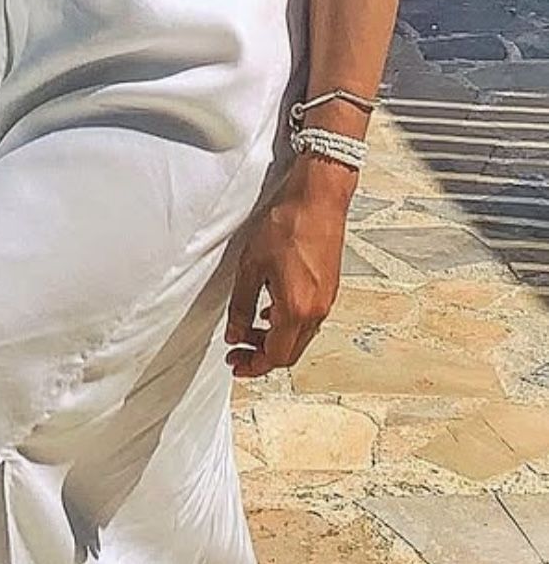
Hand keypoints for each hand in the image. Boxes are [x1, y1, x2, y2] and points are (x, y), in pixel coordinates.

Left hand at [225, 160, 352, 379]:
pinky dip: (287, 324)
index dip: (253, 365)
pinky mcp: (329, 288)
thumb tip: (235, 334)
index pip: (276, 356)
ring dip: (274, 339)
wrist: (319, 198)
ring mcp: (326, 300)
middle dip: (262, 356)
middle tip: (238, 351)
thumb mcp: (250, 267)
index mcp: (296, 309)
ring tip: (248, 330)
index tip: (236, 363)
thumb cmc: (287, 225)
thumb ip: (240, 306)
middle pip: (290, 352)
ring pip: (299, 337)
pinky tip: (270, 310)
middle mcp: (316, 310)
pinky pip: (308, 319)